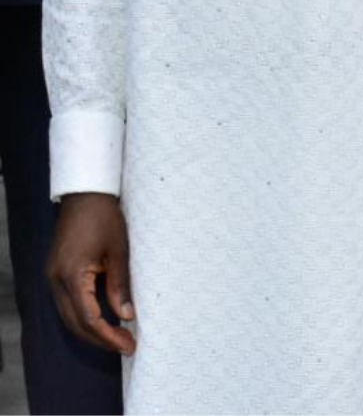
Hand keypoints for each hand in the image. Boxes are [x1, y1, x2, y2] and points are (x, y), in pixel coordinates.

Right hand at [46, 192, 135, 355]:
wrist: (84, 195)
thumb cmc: (105, 219)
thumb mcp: (118, 251)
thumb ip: (120, 285)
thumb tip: (126, 316)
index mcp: (71, 276)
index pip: (89, 318)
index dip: (108, 335)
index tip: (129, 345)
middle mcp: (56, 281)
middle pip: (75, 323)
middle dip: (101, 339)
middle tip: (127, 347)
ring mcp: (53, 278)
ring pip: (69, 316)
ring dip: (92, 331)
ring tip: (118, 339)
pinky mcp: (56, 274)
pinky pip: (67, 304)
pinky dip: (84, 317)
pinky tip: (103, 321)